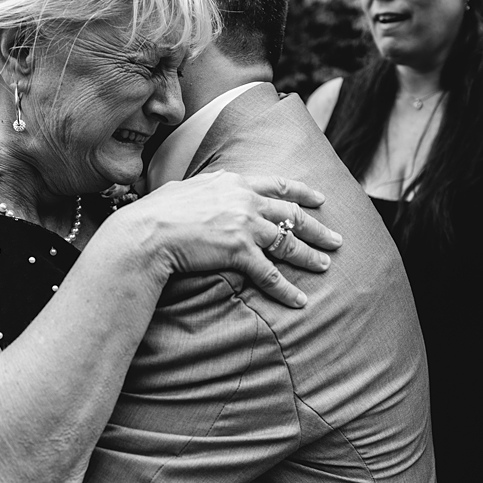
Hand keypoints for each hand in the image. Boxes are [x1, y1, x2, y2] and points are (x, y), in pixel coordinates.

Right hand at [120, 171, 341, 307]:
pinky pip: (269, 273)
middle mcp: (244, 199)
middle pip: (290, 214)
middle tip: (336, 239)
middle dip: (316, 228)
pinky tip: (299, 300)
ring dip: (309, 256)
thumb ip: (202, 190)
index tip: (319, 198)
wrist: (146, 232)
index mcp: (232, 181)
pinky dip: (286, 289)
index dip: (301, 192)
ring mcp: (244, 224)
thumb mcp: (183, 189)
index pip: (276, 184)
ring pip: (287, 242)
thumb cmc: (155, 212)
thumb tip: (197, 192)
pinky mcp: (239, 251)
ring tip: (325, 265)